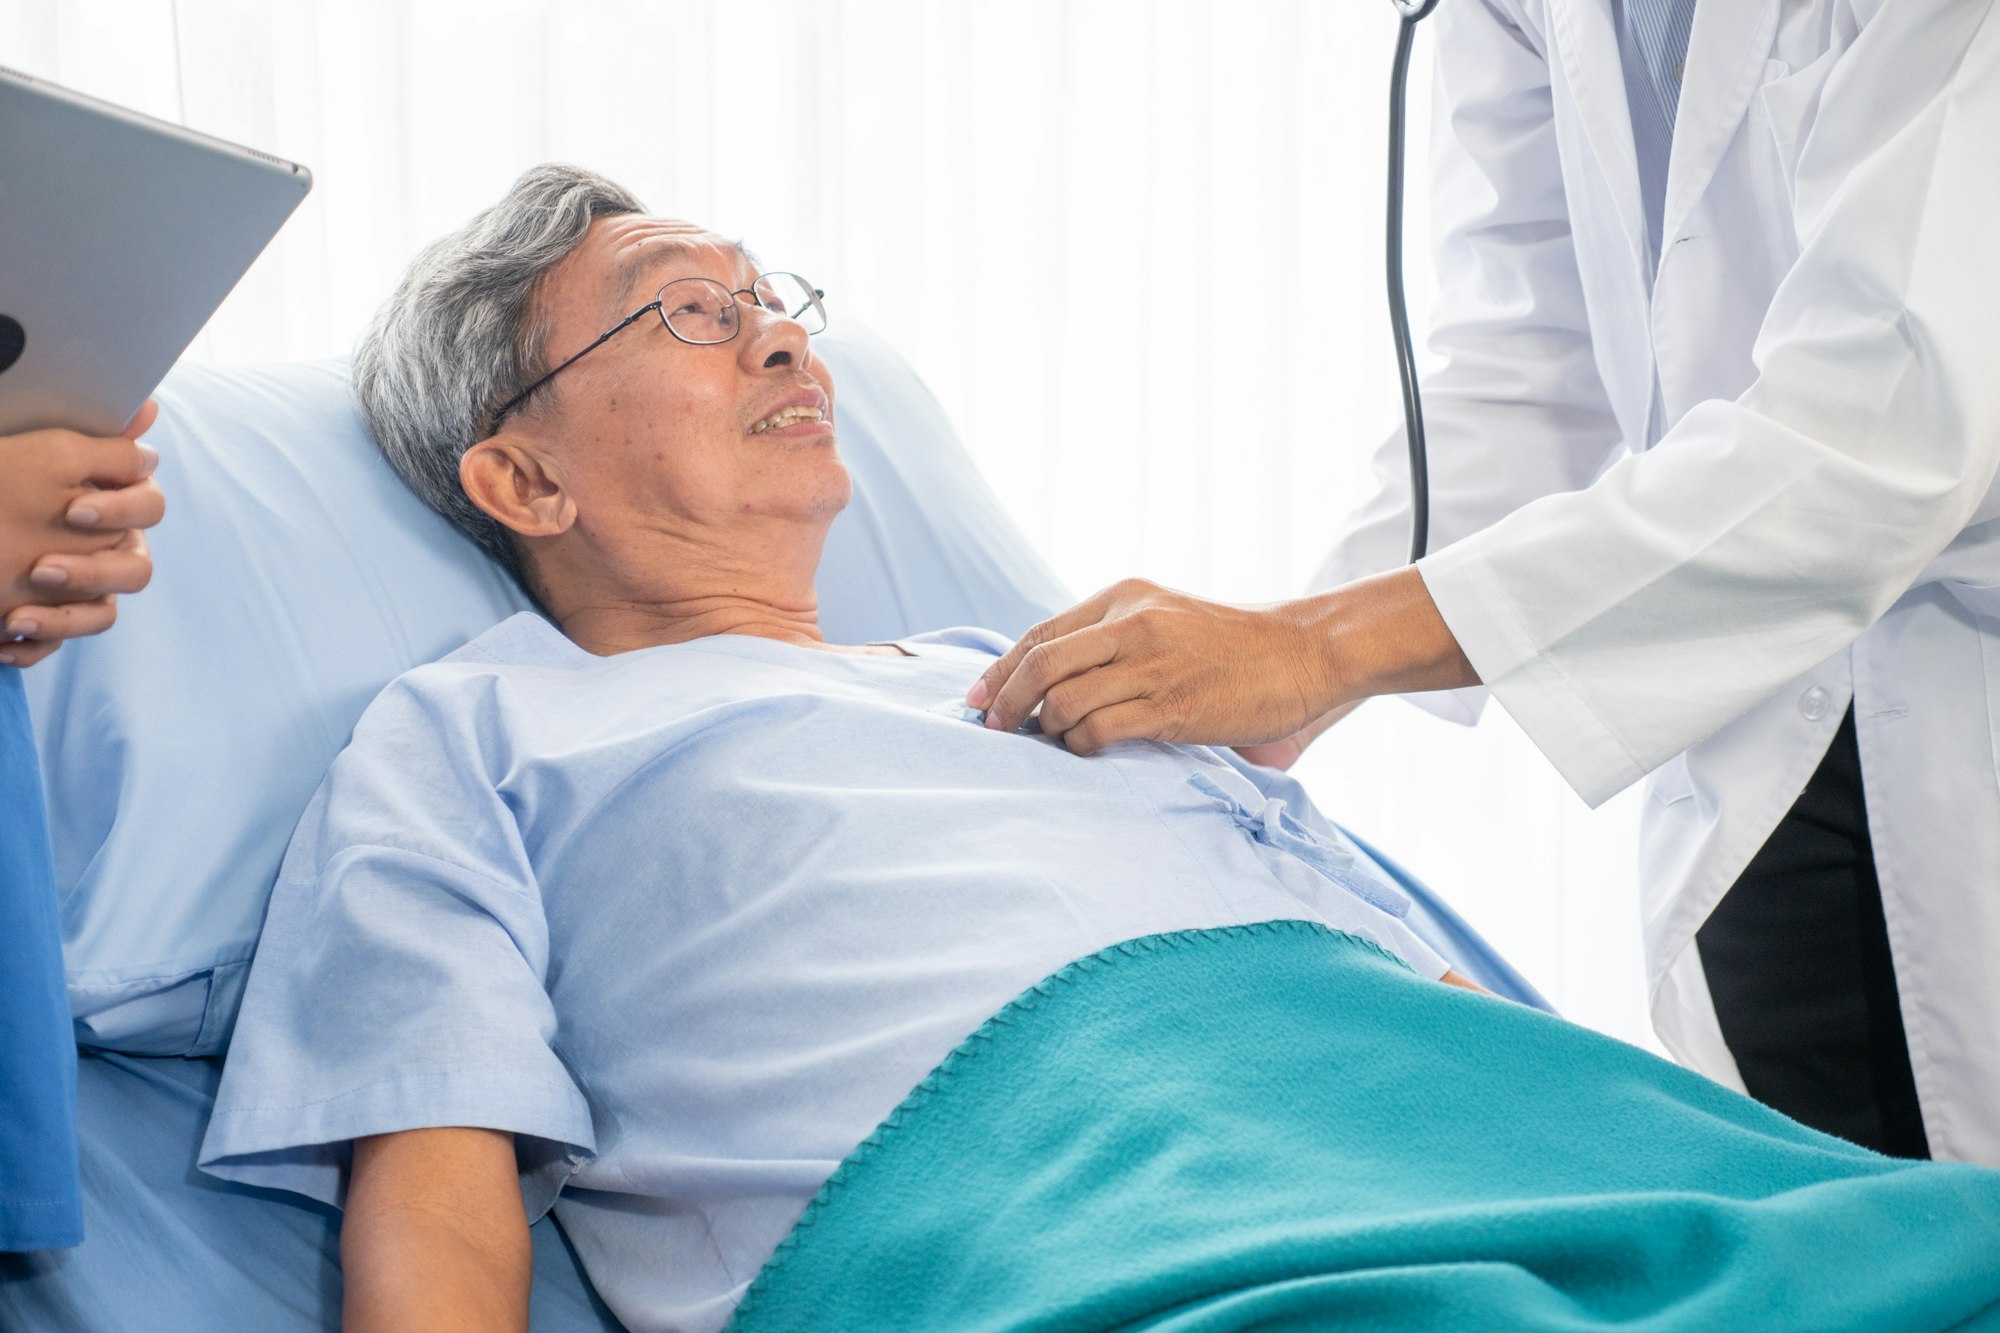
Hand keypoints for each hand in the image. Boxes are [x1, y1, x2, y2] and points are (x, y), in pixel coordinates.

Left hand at [0, 401, 163, 667]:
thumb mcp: (45, 453)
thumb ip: (103, 440)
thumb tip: (147, 406)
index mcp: (114, 505)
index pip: (149, 508)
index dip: (121, 511)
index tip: (75, 511)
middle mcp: (107, 548)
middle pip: (135, 570)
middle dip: (91, 572)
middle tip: (41, 568)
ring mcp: (83, 589)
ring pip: (103, 615)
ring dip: (62, 618)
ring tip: (13, 617)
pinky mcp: (54, 621)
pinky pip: (60, 646)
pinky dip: (33, 644)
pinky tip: (2, 641)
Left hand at [966, 568, 1475, 757]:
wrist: (1309, 650)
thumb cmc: (1239, 646)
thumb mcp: (1169, 620)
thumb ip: (1118, 638)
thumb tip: (1059, 682)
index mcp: (1125, 596)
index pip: (1041, 633)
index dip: (1000, 669)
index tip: (978, 699)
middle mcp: (1132, 622)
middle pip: (1039, 662)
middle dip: (1004, 702)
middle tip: (995, 730)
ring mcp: (1152, 663)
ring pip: (1061, 699)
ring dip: (1044, 730)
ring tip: (1051, 745)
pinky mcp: (1172, 705)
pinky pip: (1099, 729)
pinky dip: (1080, 746)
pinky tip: (1088, 751)